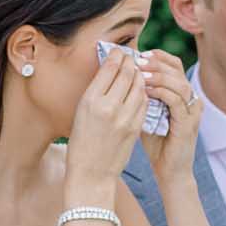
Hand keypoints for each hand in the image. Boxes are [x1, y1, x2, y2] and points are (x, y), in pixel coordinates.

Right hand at [66, 44, 148, 186]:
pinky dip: (143, 92)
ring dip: (140, 76)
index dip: (117, 55)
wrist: (91, 173)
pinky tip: (140, 91)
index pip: (110, 67)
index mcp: (91, 100)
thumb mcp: (81, 112)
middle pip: (128, 73)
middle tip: (132, 57)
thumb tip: (110, 68)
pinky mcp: (136, 128)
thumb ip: (96, 91)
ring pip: (140, 86)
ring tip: (137, 72)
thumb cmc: (82, 142)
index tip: (119, 51)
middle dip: (131, 62)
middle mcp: (109, 107)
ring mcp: (125, 118)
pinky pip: (144, 102)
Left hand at [137, 50, 201, 184]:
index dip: (157, 56)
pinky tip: (146, 91)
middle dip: (156, 62)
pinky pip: (176, 100)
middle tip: (137, 60)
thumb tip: (122, 76)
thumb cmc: (157, 144)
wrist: (169, 171)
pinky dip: (161, 92)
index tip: (138, 54)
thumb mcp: (147, 114)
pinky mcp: (188, 123)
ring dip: (158, 75)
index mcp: (182, 94)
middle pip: (177, 68)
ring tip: (141, 73)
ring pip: (178, 82)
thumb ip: (141, 96)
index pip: (173, 64)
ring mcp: (192, 111)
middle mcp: (191, 99)